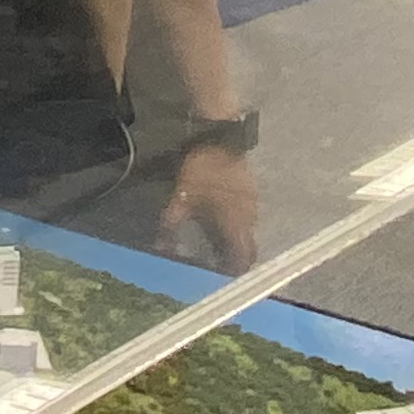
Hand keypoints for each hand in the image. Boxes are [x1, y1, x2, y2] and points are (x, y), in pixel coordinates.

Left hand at [159, 141, 257, 269]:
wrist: (219, 136)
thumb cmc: (201, 171)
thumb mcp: (181, 198)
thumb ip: (172, 224)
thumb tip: (161, 246)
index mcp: (236, 223)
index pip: (244, 257)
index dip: (234, 271)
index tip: (221, 277)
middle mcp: (249, 217)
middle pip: (249, 247)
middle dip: (236, 257)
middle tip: (217, 262)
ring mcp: (252, 201)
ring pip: (248, 230)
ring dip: (235, 239)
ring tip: (215, 241)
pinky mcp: (250, 188)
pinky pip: (247, 215)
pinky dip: (236, 222)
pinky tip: (219, 218)